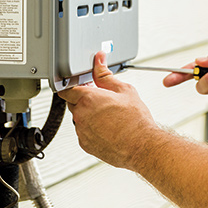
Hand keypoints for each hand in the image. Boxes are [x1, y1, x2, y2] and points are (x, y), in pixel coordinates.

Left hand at [58, 52, 159, 168]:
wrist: (141, 146)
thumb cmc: (135, 121)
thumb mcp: (124, 90)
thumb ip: (106, 75)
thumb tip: (99, 62)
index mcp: (88, 98)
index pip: (66, 89)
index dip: (73, 86)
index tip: (82, 86)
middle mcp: (81, 115)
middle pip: (73, 103)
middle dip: (84, 100)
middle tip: (103, 101)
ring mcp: (82, 131)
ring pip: (79, 118)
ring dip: (89, 115)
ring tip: (109, 116)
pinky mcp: (85, 144)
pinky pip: (84, 132)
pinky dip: (92, 129)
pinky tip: (108, 128)